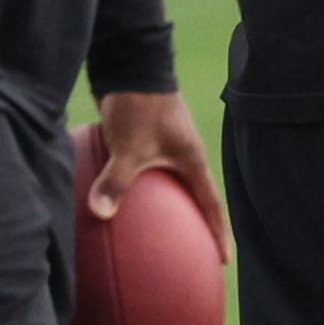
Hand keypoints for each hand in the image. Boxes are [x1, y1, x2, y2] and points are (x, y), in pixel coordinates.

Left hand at [93, 90, 231, 261]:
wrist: (130, 64)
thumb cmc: (138, 105)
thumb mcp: (129, 146)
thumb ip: (116, 181)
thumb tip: (100, 215)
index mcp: (191, 160)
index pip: (211, 204)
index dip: (218, 233)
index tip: (223, 260)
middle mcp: (181, 156)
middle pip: (193, 199)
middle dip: (194, 228)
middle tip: (193, 256)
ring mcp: (162, 148)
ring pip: (166, 188)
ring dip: (165, 211)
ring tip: (155, 238)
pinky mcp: (142, 140)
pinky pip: (141, 175)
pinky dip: (134, 192)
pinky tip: (111, 205)